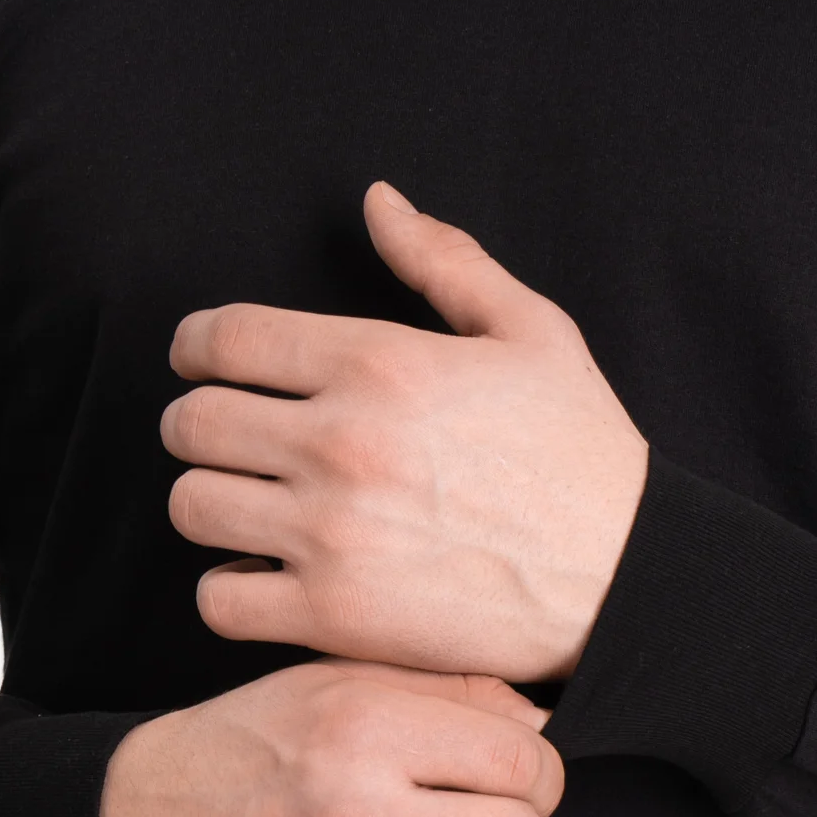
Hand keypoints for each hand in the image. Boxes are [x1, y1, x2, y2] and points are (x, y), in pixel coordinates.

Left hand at [161, 181, 648, 681]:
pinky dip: (228, 588)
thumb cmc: (581, 453)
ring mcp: (331, 534)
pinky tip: (264, 576)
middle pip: (191, 422)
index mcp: (380, 362)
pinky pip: (218, 600)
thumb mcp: (532, 332)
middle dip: (196, 425)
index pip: (224, 337)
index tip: (195, 360)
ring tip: (248, 508)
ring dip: (210, 503)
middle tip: (226, 441)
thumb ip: (445, 261)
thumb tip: (377, 200)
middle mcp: (341, 443)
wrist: (625, 579)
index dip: (192, 345)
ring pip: (192, 507)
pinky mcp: (335, 615)